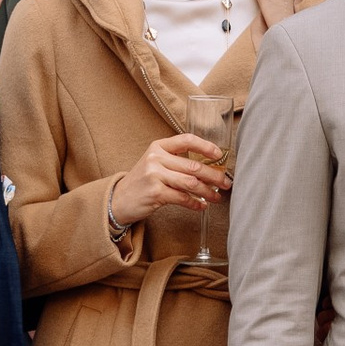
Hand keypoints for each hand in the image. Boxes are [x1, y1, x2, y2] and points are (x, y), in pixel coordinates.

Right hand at [109, 135, 228, 231]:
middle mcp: (156, 158)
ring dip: (208, 192)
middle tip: (226, 183)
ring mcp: (155, 175)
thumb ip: (176, 161)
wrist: (118, 199)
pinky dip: (195, 203)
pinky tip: (201, 206)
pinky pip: (182, 198)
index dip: (206, 146)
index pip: (186, 140)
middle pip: (194, 166)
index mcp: (158, 146)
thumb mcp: (154, 163)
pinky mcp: (155, 193)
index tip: (219, 155)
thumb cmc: (142, 182)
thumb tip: (209, 167)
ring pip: (191, 183)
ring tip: (217, 197)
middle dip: (214, 176)